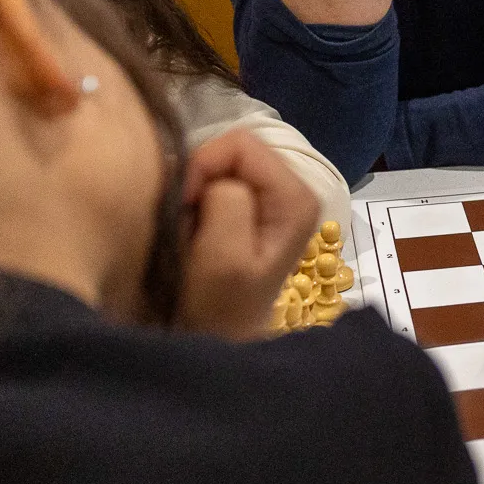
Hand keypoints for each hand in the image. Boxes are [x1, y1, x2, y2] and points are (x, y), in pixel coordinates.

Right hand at [174, 130, 319, 340]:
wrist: (215, 342)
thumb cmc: (218, 308)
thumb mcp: (223, 259)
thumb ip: (228, 203)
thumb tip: (218, 180)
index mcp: (296, 196)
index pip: (241, 142)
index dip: (204, 166)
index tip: (187, 206)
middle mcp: (293, 190)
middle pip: (232, 151)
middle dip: (199, 181)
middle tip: (189, 224)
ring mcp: (273, 200)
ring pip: (220, 168)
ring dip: (195, 195)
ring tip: (192, 233)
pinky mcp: (252, 210)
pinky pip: (215, 186)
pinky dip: (196, 205)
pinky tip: (195, 235)